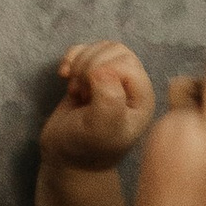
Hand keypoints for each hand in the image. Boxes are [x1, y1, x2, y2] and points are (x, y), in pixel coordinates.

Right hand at [42, 40, 154, 170]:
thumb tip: (102, 70)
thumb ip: (109, 100)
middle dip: (89, 66)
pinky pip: (85, 50)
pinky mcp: (92, 76)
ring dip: (80, 62)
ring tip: (75, 88)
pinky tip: (64, 76)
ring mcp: (112, 79)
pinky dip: (71, 57)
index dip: (102, 72)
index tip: (89, 96)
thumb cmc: (87, 148)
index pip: (126, 64)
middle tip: (81, 93)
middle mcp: (131, 86)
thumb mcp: (102, 129)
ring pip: (101, 48)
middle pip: (115, 51)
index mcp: (142, 98)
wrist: (67, 158)